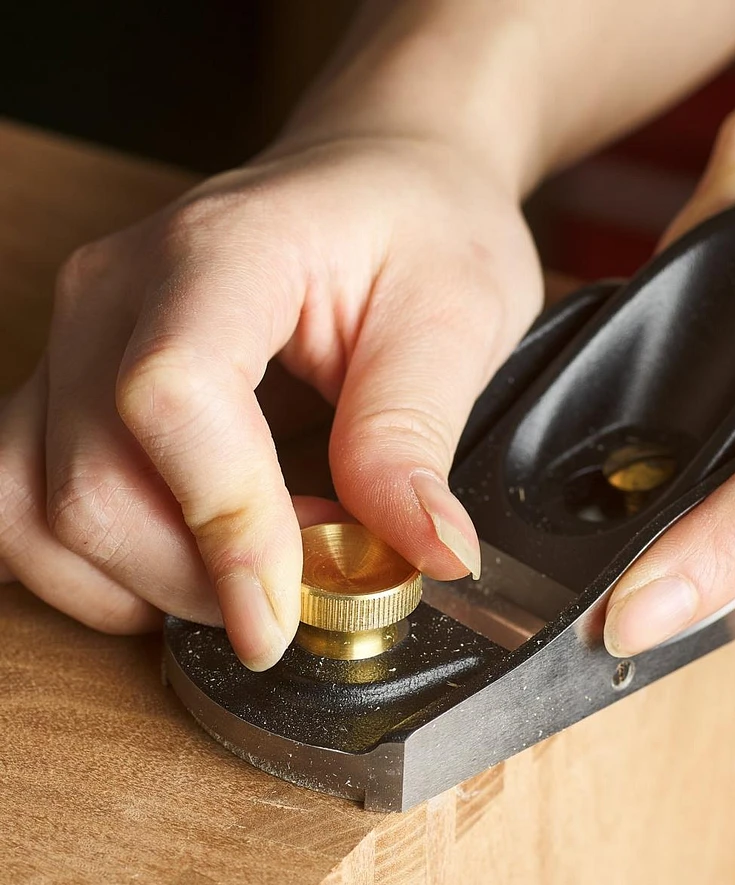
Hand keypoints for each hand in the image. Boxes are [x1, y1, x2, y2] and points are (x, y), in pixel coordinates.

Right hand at [0, 132, 541, 668]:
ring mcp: (78, 336)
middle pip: (92, 484)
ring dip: (142, 584)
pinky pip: (26, 500)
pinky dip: (94, 564)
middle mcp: (117, 293)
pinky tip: (177, 565)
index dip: (222, 525)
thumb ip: (414, 438)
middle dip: (200, 580)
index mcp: (222, 255)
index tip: (285, 616)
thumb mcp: (453, 319)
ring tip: (249, 574)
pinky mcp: (74, 380)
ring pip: (36, 511)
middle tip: (307, 587)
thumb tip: (427, 553)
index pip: (170, 399)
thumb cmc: (420, 227)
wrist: (379, 180)